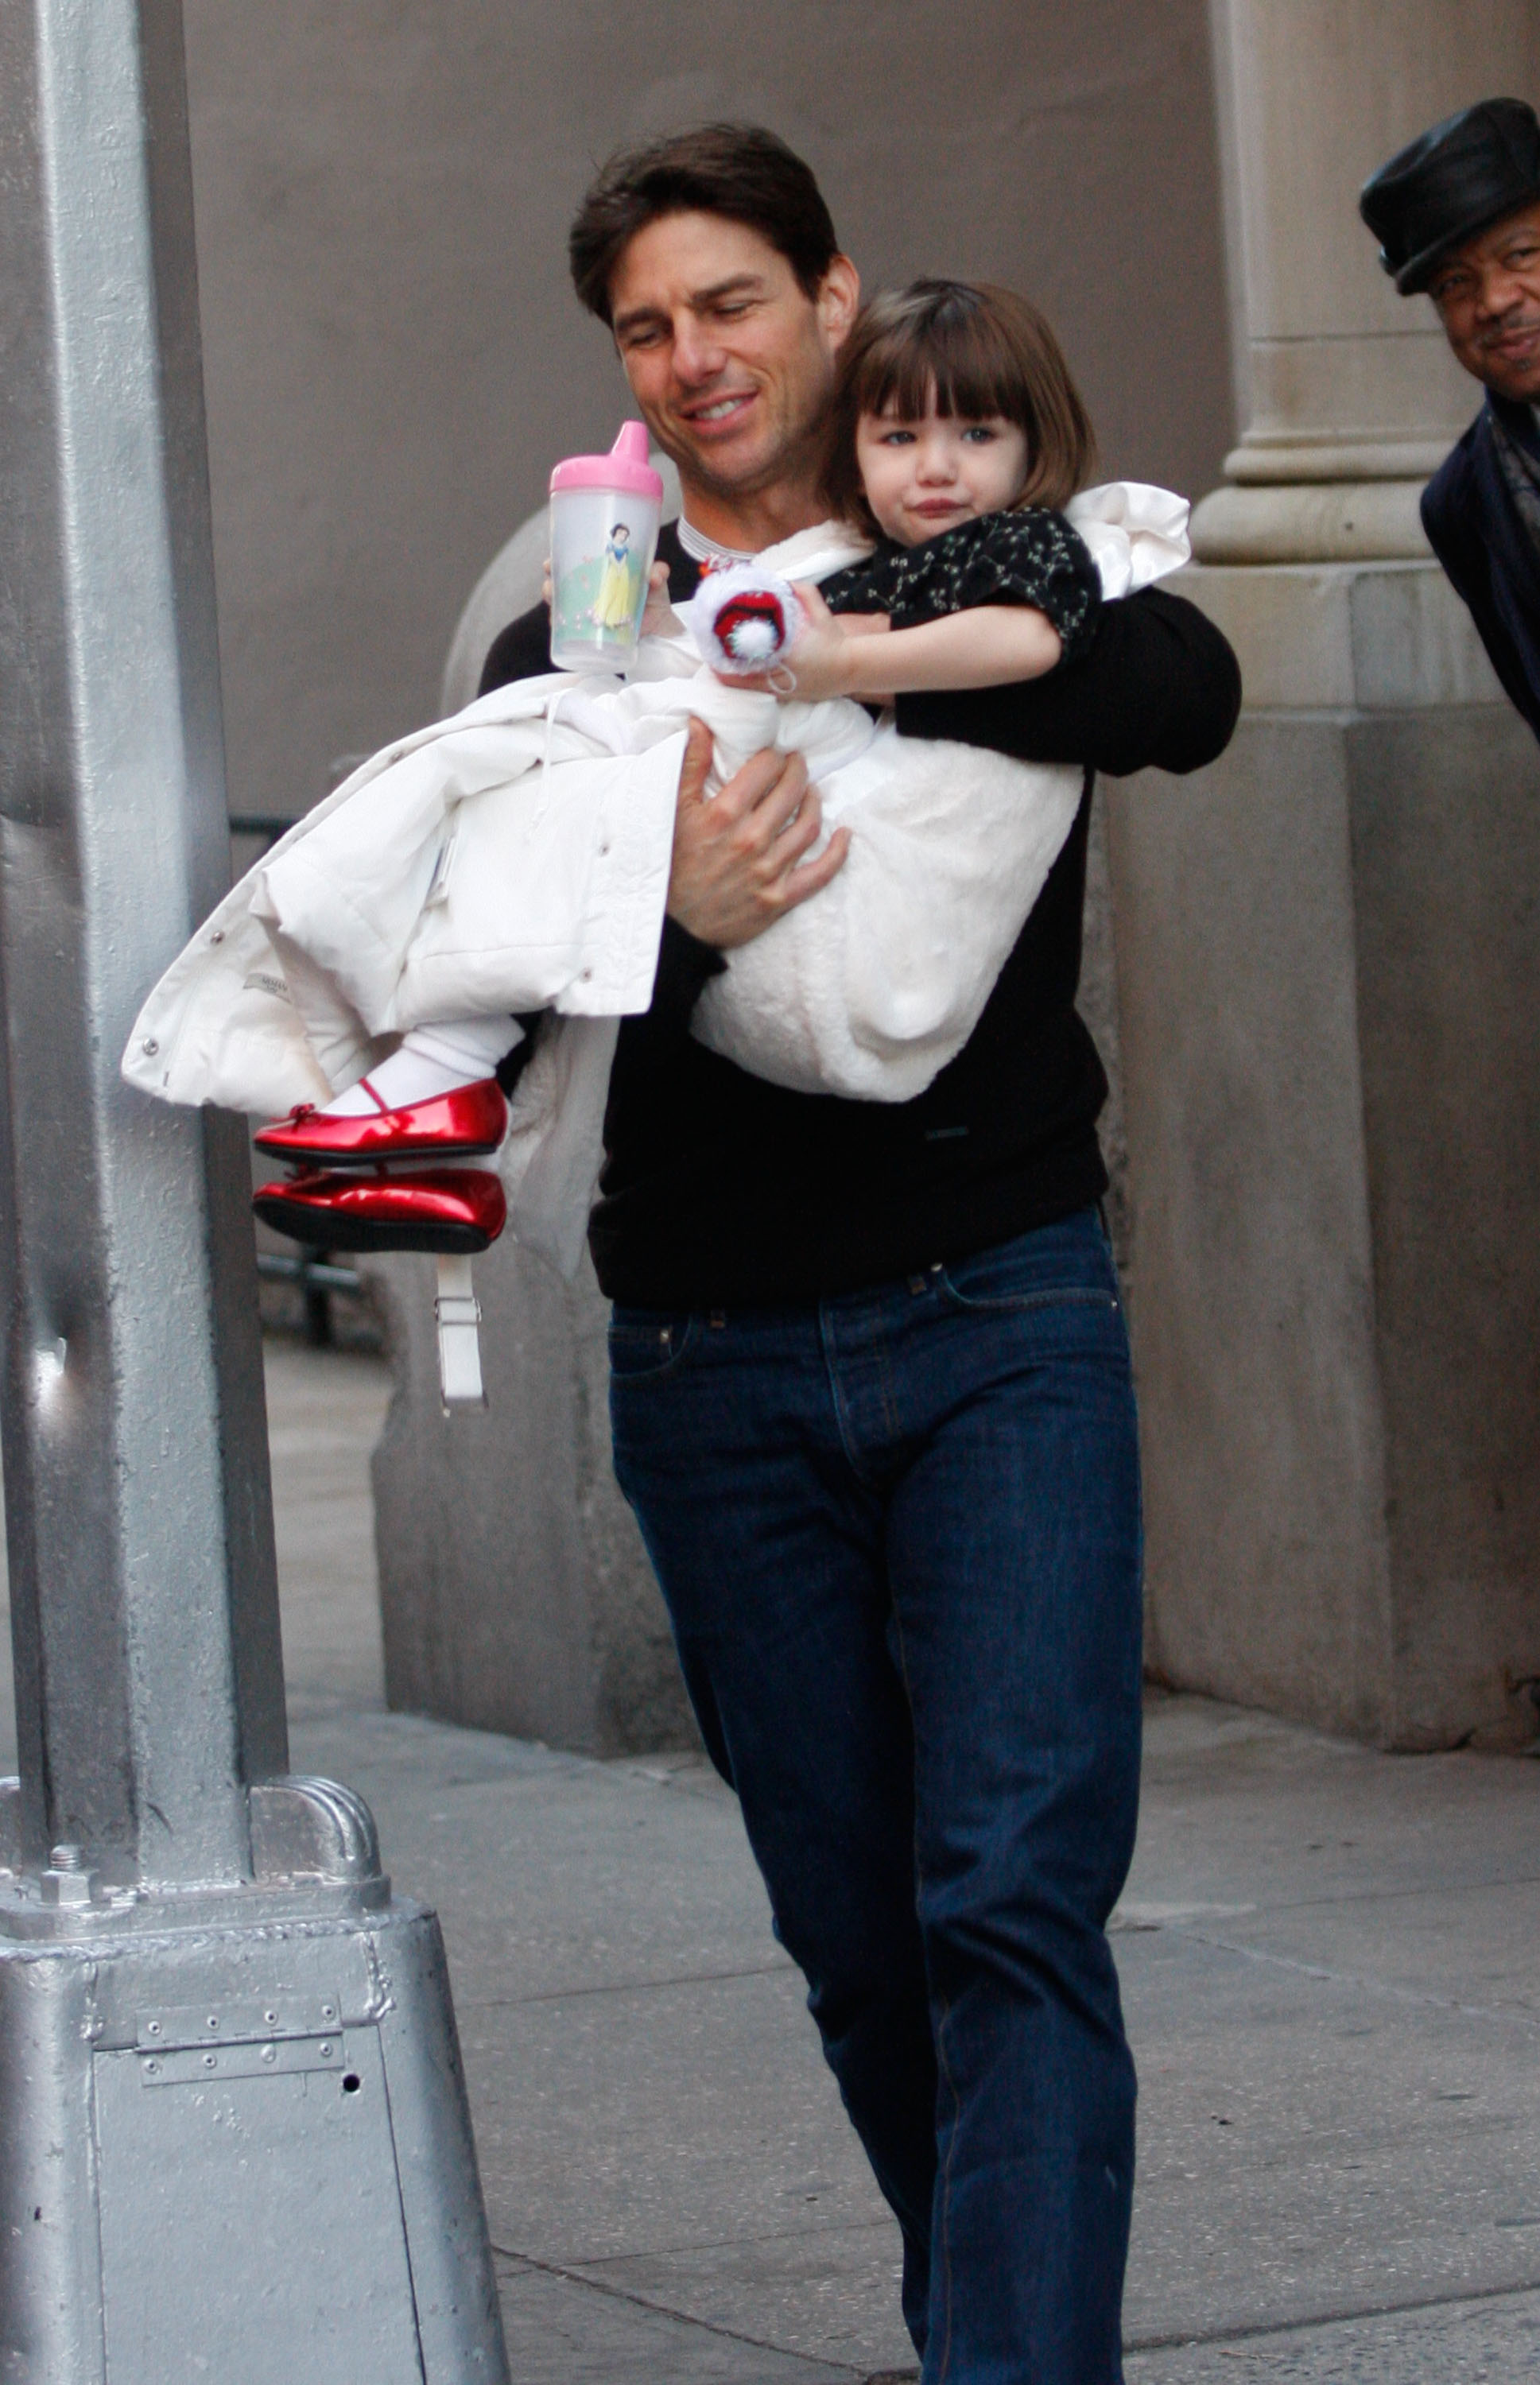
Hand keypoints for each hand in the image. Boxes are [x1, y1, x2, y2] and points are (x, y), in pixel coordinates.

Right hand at [544, 556, 678, 635]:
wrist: (661, 630)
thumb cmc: (654, 600)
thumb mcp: (656, 582)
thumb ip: (657, 574)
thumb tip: (654, 576)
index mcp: (601, 574)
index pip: (574, 563)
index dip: (558, 560)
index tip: (550, 561)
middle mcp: (591, 592)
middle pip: (561, 583)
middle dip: (550, 580)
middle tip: (550, 578)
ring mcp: (589, 613)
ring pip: (562, 605)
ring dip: (552, 599)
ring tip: (551, 595)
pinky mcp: (592, 634)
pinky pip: (571, 631)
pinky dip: (561, 627)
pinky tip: (557, 624)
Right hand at [667, 717, 849, 948]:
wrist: (671, 925)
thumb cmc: (669, 865)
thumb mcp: (671, 811)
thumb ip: (689, 765)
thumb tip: (700, 723)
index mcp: (724, 814)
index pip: (764, 769)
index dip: (772, 756)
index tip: (772, 755)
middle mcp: (751, 840)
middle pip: (791, 792)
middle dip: (797, 771)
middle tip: (796, 764)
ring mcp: (769, 871)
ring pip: (808, 826)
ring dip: (814, 802)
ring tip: (810, 792)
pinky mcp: (780, 899)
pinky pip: (820, 873)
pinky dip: (838, 852)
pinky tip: (844, 835)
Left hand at [728, 583, 888, 702]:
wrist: (852, 668)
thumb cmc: (835, 640)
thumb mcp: (821, 612)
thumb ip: (803, 592)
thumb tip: (781, 581)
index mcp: (787, 656)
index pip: (749, 660)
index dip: (727, 656)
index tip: (714, 643)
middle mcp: (781, 677)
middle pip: (742, 678)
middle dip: (723, 667)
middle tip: (711, 652)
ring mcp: (782, 690)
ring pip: (748, 688)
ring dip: (732, 676)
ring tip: (717, 663)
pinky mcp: (785, 696)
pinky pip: (759, 691)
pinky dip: (746, 683)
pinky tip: (736, 673)